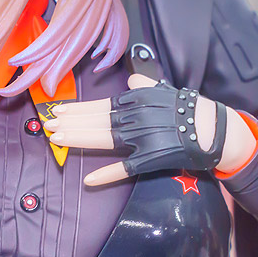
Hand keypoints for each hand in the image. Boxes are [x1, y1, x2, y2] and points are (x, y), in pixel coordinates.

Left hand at [48, 74, 257, 185]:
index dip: (75, 110)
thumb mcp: (164, 90)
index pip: (98, 105)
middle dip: (69, 123)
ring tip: (56, 139)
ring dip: (78, 140)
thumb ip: (144, 85)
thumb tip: (133, 77)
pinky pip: (125, 168)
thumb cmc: (186, 108)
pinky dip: (108, 174)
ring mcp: (141, 139)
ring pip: (103, 140)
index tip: (56, 111)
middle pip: (95, 121)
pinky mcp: (150, 160)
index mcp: (136, 101)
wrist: (211, 128)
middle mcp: (135, 118)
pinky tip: (89, 179)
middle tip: (46, 125)